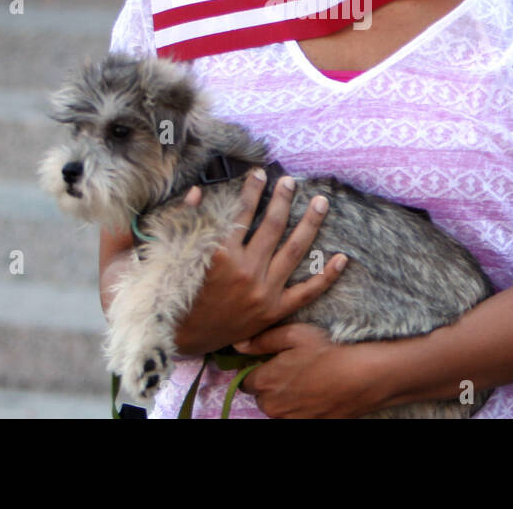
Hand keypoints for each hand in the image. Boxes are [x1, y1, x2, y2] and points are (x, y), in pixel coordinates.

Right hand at [171, 170, 348, 356]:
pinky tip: (341, 257)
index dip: (253, 190)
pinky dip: (326, 275)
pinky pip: (307, 292)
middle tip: (292, 182)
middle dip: (284, 199)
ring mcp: (263, 292)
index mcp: (220, 254)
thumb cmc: (176, 292)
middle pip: (273, 226)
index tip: (260, 174)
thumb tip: (196, 191)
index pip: (242, 212)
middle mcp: (246, 270)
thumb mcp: (171, 255)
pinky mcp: (274, 311)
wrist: (182, 337)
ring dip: (311, 224)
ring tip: (322, 203)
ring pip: (295, 251)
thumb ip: (184, 220)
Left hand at [236, 324, 385, 417]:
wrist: (361, 377)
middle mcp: (272, 407)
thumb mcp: (293, 335)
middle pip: (261, 396)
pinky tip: (316, 391)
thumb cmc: (327, 351)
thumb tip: (238, 345)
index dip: (256, 369)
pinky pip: (295, 416)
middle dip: (270, 383)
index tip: (270, 360)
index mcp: (264, 383)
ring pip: (278, 408)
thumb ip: (261, 341)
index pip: (245, 381)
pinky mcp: (308, 425)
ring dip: (285, 396)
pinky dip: (300, 406)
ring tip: (307, 379)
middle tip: (290, 367)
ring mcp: (290, 420)